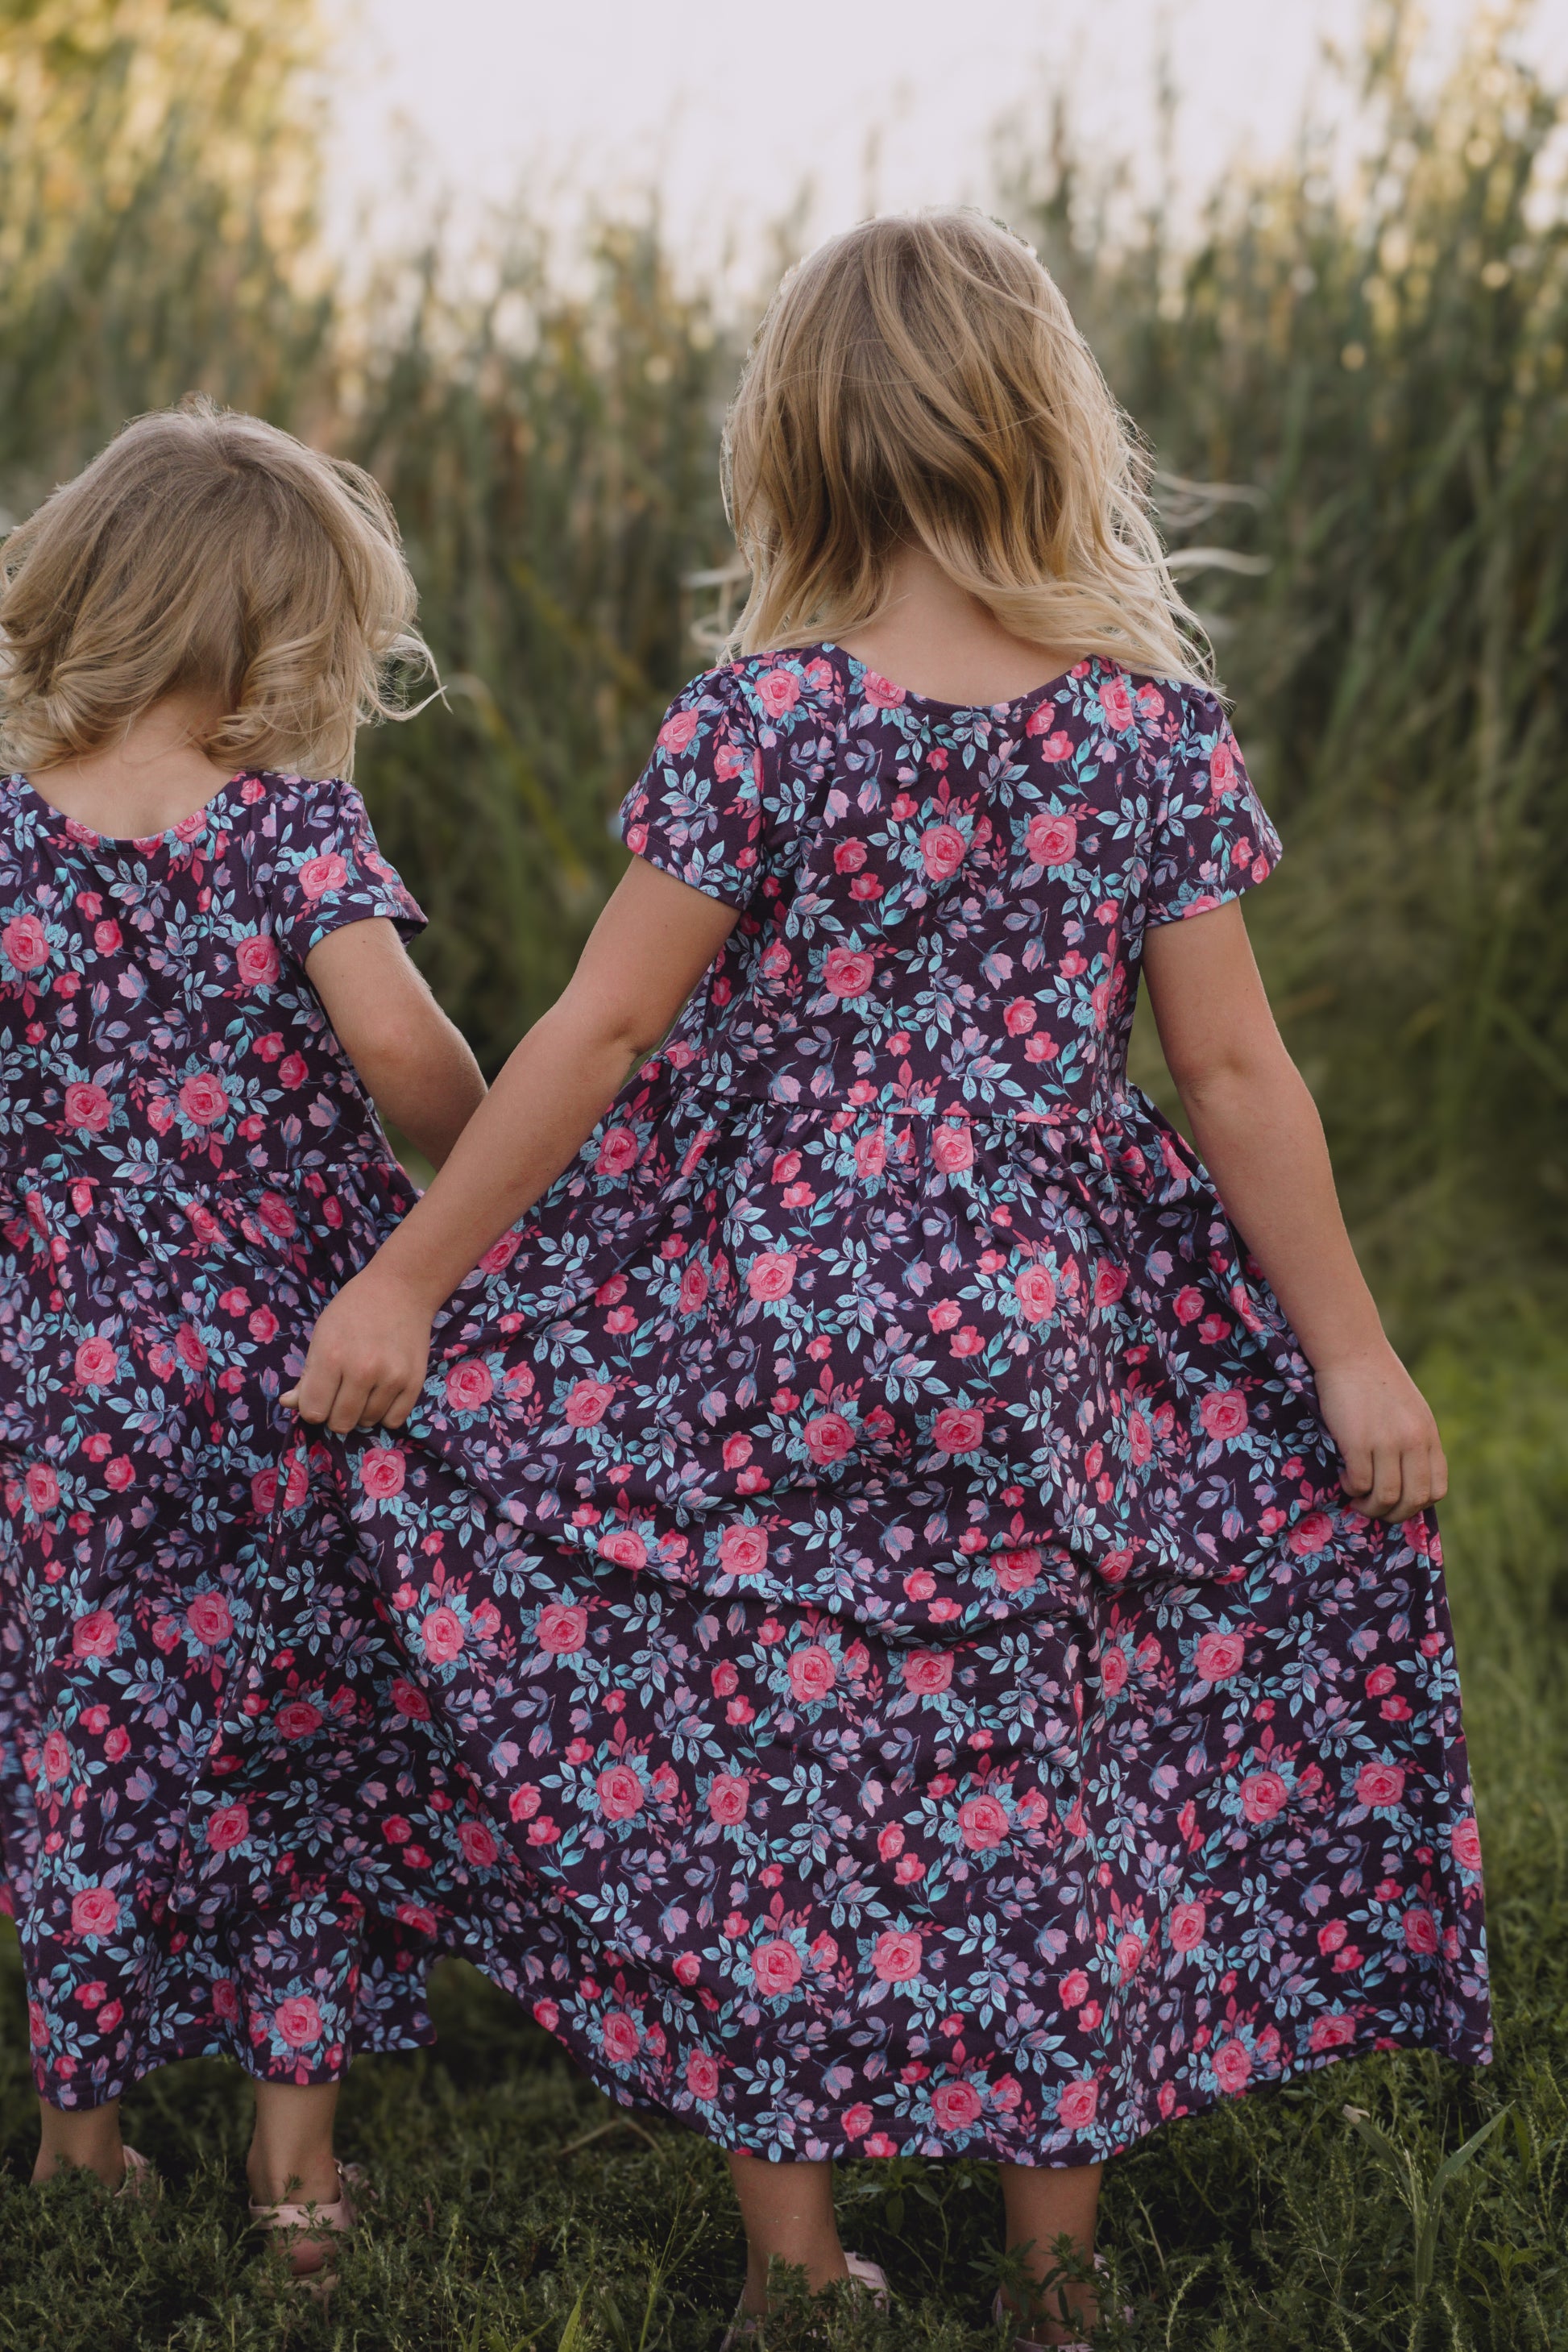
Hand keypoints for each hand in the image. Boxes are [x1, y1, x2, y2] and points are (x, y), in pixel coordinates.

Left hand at [282, 1266, 432, 1432]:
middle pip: (340, 1423)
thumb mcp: (322, 1334)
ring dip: (362, 1412)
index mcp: (331, 1356)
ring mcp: (391, 1378)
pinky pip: (394, 1420)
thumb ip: (307, 1374)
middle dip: (335, 1413)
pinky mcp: (414, 1382)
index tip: (320, 1396)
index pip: (313, 1411)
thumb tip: (289, 1404)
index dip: (313, 1408)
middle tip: (341, 1393)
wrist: (401, 1289)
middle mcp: (362, 1370)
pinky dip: (385, 1413)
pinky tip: (382, 1394)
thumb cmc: (354, 1308)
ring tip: (364, 1388)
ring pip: (367, 1423)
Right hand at [1312, 1343, 1447, 1522]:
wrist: (1352, 1352)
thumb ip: (1413, 1441)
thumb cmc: (1375, 1379)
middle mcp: (1413, 1441)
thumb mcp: (1409, 1410)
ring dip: (1370, 1506)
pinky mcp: (1359, 1441)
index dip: (1416, 1505)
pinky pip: (1360, 1483)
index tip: (1396, 1502)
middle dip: (1393, 1515)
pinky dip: (1352, 1488)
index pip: (1436, 1489)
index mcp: (1428, 1435)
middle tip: (1373, 1509)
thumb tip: (1405, 1477)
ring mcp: (1387, 1442)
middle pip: (1413, 1500)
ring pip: (1386, 1497)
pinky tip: (1344, 1477)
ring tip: (1356, 1496)